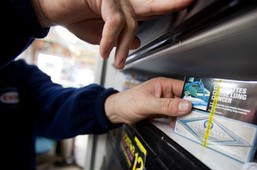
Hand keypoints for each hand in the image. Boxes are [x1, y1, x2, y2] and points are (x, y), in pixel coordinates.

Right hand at [31, 0, 192, 68]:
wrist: (53, 9)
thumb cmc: (76, 18)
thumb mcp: (101, 36)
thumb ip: (119, 38)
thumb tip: (136, 43)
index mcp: (124, 9)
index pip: (150, 8)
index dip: (168, 6)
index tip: (187, 3)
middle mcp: (122, 0)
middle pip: (148, 7)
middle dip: (169, 4)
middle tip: (187, 0)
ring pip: (129, 22)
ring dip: (123, 46)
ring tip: (116, 60)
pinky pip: (114, 21)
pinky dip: (110, 39)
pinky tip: (105, 51)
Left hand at [104, 77, 191, 124]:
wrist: (116, 112)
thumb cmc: (127, 102)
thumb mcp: (147, 104)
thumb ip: (166, 105)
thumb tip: (185, 106)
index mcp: (163, 85)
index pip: (184, 88)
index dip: (194, 95)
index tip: (204, 104)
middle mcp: (166, 93)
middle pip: (184, 100)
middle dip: (190, 108)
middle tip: (199, 117)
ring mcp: (164, 103)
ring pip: (179, 109)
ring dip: (184, 116)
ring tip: (190, 123)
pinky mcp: (161, 112)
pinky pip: (172, 116)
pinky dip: (176, 121)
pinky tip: (178, 125)